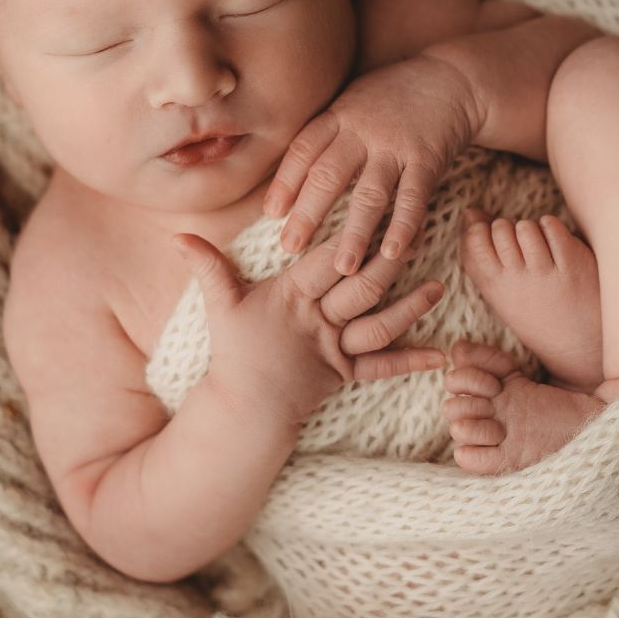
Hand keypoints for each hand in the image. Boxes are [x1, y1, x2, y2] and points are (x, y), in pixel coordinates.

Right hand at [172, 231, 446, 425]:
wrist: (245, 409)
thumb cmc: (234, 352)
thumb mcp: (219, 306)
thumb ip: (207, 267)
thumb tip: (178, 235)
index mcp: (293, 297)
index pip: (327, 260)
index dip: (352, 236)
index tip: (375, 208)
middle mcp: (319, 321)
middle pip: (361, 288)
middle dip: (391, 262)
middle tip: (420, 234)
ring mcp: (336, 349)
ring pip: (380, 324)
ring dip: (411, 306)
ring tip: (438, 287)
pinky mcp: (347, 374)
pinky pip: (383, 368)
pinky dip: (411, 361)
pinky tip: (440, 355)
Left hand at [263, 55, 482, 274]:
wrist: (452, 78)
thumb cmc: (394, 96)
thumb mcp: (353, 100)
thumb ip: (329, 131)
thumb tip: (293, 173)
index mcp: (340, 115)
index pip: (304, 150)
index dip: (285, 181)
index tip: (271, 213)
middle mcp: (363, 130)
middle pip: (328, 174)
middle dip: (307, 213)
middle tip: (289, 248)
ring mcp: (396, 146)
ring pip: (370, 194)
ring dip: (354, 233)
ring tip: (342, 267)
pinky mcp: (427, 160)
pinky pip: (413, 198)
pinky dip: (403, 226)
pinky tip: (393, 252)